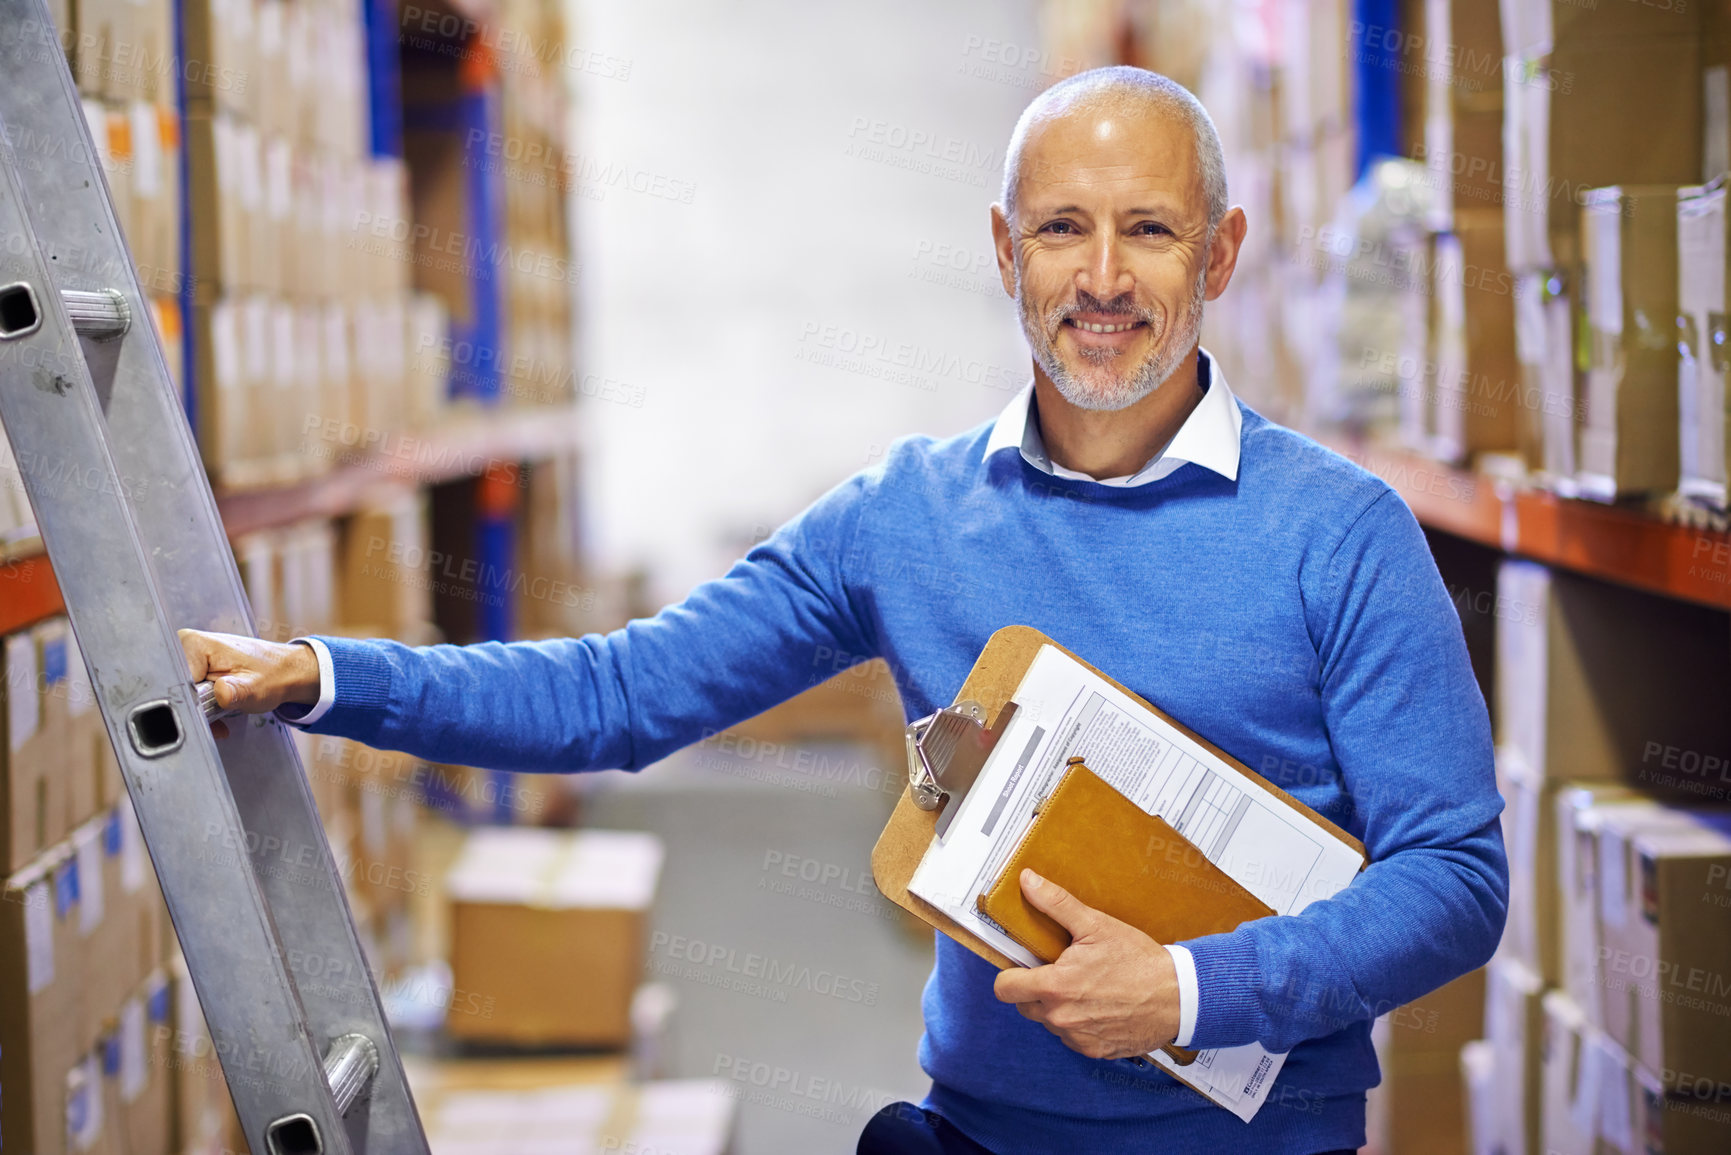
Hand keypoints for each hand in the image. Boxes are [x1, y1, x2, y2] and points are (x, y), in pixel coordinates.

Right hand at [178, 629, 319, 737]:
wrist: (284, 671)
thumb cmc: (272, 675)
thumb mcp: (256, 688)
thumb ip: (237, 692)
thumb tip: (222, 692)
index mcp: (195, 644)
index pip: (176, 682)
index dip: (190, 703)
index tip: (206, 713)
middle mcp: (185, 646)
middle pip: (174, 689)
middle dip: (193, 710)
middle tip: (215, 719)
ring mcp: (187, 656)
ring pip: (179, 695)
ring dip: (198, 712)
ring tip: (220, 717)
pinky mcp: (192, 667)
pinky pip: (187, 694)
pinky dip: (201, 710)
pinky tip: (216, 716)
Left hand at [992, 869, 1180, 1059]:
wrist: (1178, 996)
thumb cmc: (1139, 961)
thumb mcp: (1095, 925)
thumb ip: (1056, 904)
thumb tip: (1028, 881)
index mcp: (1054, 987)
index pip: (1004, 989)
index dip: (1010, 975)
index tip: (1023, 967)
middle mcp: (1061, 1018)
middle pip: (1025, 1006)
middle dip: (1036, 990)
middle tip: (1061, 972)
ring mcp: (1077, 1038)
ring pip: (1049, 1022)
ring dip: (1058, 1008)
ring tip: (1085, 987)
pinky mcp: (1094, 1051)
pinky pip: (1072, 1038)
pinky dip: (1080, 1024)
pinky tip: (1099, 1006)